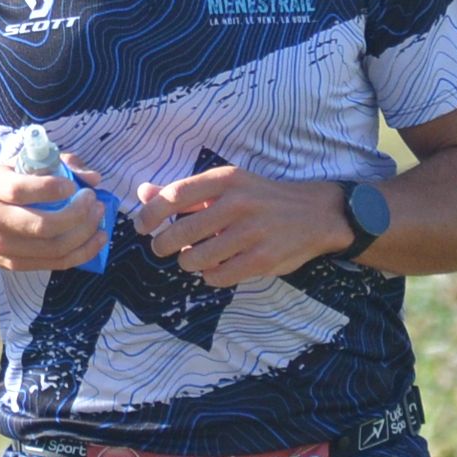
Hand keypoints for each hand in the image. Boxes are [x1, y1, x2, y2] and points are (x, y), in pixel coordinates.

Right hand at [0, 151, 107, 275]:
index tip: (74, 186)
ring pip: (53, 247)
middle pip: (42, 225)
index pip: (21, 191)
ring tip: (99, 218)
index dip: (52, 189)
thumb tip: (92, 177)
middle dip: (77, 215)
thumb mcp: (13, 168)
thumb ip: (53, 164)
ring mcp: (3, 247)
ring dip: (85, 234)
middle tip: (93, 201)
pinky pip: (55, 262)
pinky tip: (97, 239)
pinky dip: (82, 252)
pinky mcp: (14, 264)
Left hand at [133, 164, 348, 287]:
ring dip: (187, 262)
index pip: (173, 195)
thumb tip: (142, 193)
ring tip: (192, 257)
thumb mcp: (226, 184)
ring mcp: (252, 233)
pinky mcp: (263, 259)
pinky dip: (209, 276)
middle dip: (163, 245)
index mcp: (225, 180)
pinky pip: (218, 276)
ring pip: (196, 258)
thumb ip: (184, 191)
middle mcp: (238, 203)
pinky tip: (214, 268)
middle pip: (180, 232)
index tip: (140, 226)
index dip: (149, 214)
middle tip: (162, 247)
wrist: (315, 213)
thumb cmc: (260, 197)